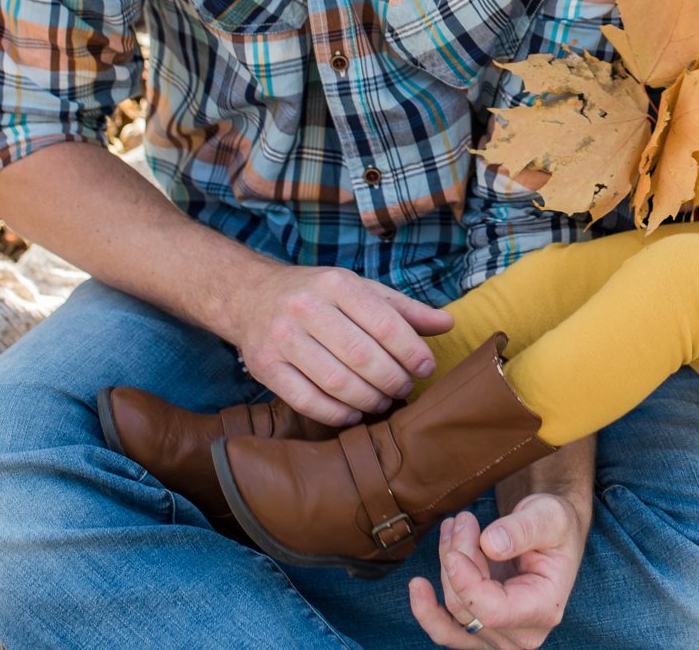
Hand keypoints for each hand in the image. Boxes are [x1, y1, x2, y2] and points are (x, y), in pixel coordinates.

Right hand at [226, 263, 453, 424]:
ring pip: (336, 382)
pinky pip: (306, 400)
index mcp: (337, 284)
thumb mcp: (360, 290)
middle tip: (405, 388)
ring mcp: (282, 338)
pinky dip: (337, 413)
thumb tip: (448, 324)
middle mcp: (307, 308)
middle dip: (392, 379)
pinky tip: (355, 412)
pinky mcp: (265, 367)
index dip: (411, 351)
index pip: (384, 323)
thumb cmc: (318, 296)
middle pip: (362, 356)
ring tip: (384, 401)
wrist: (251, 297)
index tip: (427, 368)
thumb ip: (403, 309)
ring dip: (369, 399)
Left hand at [408, 495, 588, 648]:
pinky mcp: (479, 633)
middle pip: (467, 607)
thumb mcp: (549, 516)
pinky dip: (428, 609)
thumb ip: (523, 529)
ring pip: (451, 615)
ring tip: (450, 530)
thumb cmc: (553, 525)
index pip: (494, 611)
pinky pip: (445, 631)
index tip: (453, 552)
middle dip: (457, 558)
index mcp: (545, 609)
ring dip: (444, 570)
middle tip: (462, 519)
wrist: (549, 535)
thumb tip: (491, 543)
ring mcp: (499, 638)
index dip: (467, 584)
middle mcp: (523, 635)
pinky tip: (418, 585)